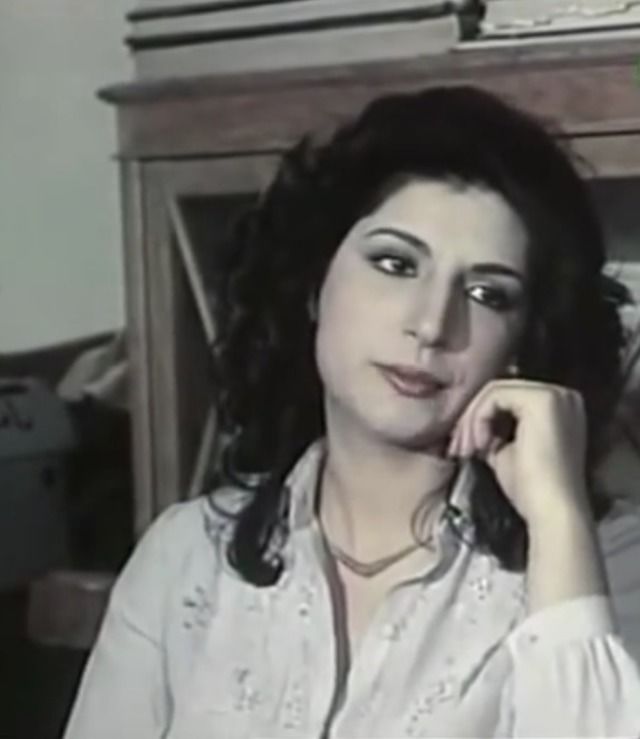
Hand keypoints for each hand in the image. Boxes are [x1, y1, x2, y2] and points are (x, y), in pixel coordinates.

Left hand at [446, 379, 592, 529]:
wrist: (552, 511)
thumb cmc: (530, 489)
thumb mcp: (506, 451)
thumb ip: (495, 430)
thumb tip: (471, 421)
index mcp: (558, 408)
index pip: (508, 399)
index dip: (480, 418)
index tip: (464, 447)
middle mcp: (562, 395)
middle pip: (500, 391)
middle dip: (472, 419)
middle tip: (458, 448)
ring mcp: (555, 395)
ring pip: (494, 391)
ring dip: (472, 420)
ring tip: (467, 450)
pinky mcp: (542, 400)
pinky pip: (495, 395)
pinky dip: (479, 418)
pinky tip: (481, 446)